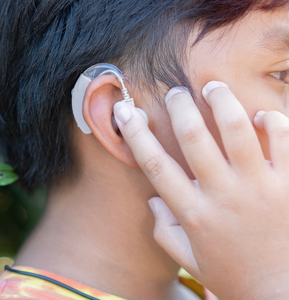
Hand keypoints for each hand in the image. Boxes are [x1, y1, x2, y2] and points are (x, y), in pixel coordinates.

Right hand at [114, 81, 288, 299]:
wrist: (282, 293)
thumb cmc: (233, 276)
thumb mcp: (190, 259)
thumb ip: (164, 230)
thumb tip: (154, 200)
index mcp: (193, 213)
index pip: (155, 164)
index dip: (136, 133)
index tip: (125, 111)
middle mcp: (222, 195)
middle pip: (194, 138)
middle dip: (180, 107)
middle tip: (175, 92)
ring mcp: (259, 188)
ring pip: (237, 130)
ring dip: (221, 101)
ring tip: (213, 87)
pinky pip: (284, 141)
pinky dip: (273, 122)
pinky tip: (260, 116)